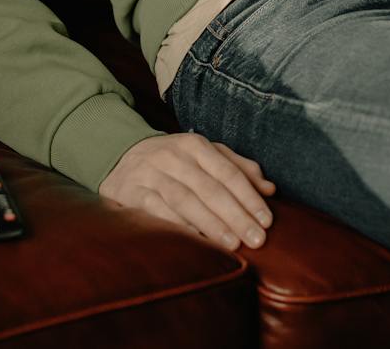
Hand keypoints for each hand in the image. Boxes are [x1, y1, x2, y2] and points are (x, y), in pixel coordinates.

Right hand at [99, 131, 276, 250]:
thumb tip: (270, 189)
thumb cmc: (173, 160)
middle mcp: (174, 157)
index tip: (267, 220)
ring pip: (186, 200)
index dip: (249, 197)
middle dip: (237, 215)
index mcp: (196, 145)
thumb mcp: (205, 155)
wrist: (120, 155)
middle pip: (211, 188)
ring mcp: (151, 174)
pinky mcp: (132, 192)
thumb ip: (238, 168)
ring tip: (233, 244)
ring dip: (212, 223)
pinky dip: (178, 225)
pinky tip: (197, 240)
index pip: (229, 173)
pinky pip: (158, 211)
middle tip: (257, 238)